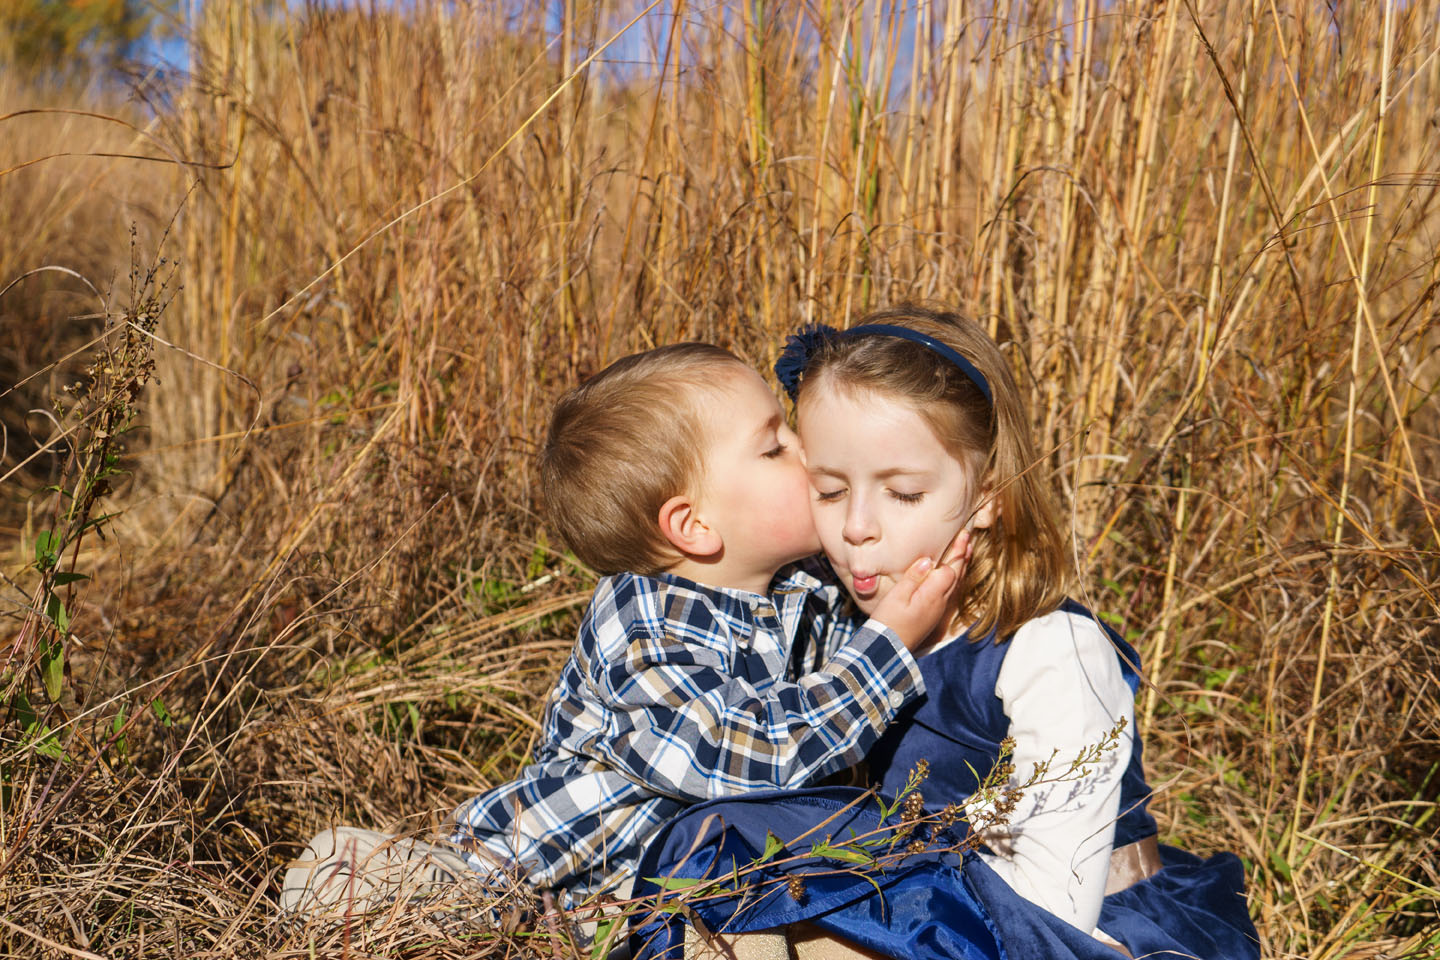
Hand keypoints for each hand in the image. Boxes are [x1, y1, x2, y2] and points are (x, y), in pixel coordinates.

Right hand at [870, 531, 971, 652]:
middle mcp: (940, 602)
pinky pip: (949, 592)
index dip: (956, 552)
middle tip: (968, 538)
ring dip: (961, 566)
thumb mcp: (896, 596)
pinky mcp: (933, 614)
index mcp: (931, 595)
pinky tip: (952, 575)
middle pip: (956, 575)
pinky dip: (955, 579)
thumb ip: (913, 577)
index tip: (962, 535)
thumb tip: (927, 560)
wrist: (887, 648)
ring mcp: (938, 609)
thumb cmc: (888, 621)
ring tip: (966, 551)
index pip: (949, 569)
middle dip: (962, 556)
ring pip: (955, 584)